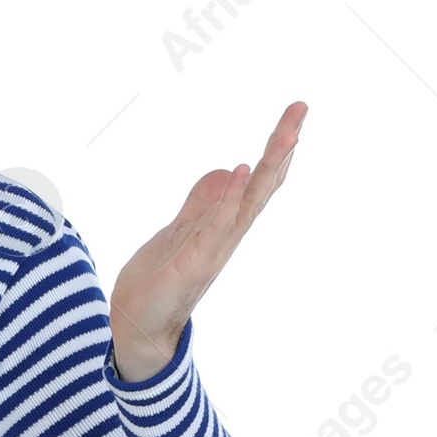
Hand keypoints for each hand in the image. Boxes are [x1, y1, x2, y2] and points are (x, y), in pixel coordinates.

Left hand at [108, 99, 307, 382]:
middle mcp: (226, 236)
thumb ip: (202, 204)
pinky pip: (216, 226)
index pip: (257, 181)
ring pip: (248, 202)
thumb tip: (223, 171)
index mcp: (224, 226)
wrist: (135, 327)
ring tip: (287, 134)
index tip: (296, 114)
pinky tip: (240, 171)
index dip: (277, 149)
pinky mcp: (193, 263)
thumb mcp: (180, 231)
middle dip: (282, 147)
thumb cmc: (158, 284)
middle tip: (301, 109)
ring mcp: (213, 249)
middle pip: (262, 185)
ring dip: (267, 167)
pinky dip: (230, 199)